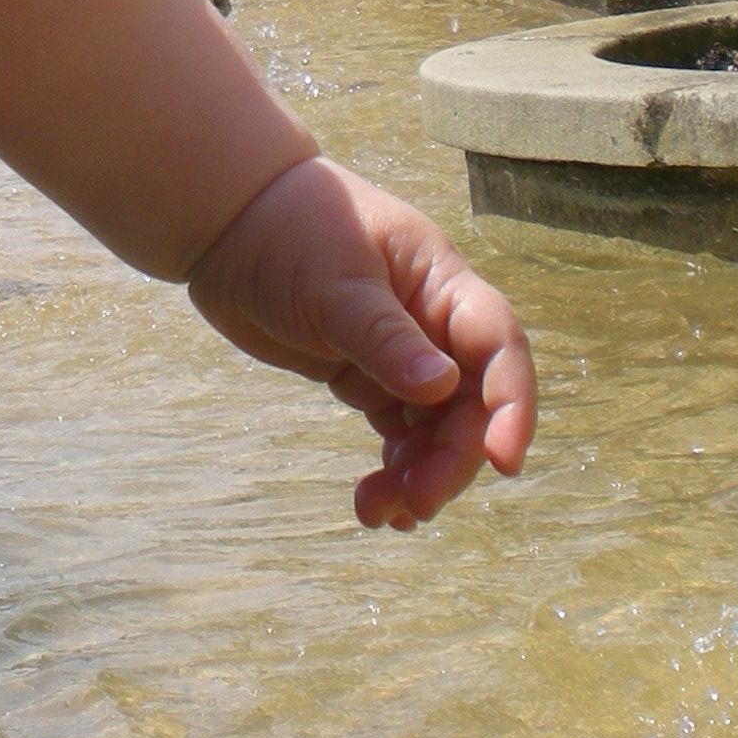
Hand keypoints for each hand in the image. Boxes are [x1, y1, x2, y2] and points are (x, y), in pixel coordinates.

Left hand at [187, 155, 536, 529]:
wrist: (225, 223)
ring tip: (381, 513)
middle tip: (418, 502)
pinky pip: (397, 433)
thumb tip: (441, 389)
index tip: (504, 460)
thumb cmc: (286, 231)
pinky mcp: (366, 376)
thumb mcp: (333, 283)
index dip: (511, 404)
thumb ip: (383, 337)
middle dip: (452, 458)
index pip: (497, 348)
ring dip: (420, 474)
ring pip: (434, 428)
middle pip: (468, 403)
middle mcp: (432, 322)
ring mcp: (400, 352)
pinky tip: (375, 505)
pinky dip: (393, 469)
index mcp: (440, 284)